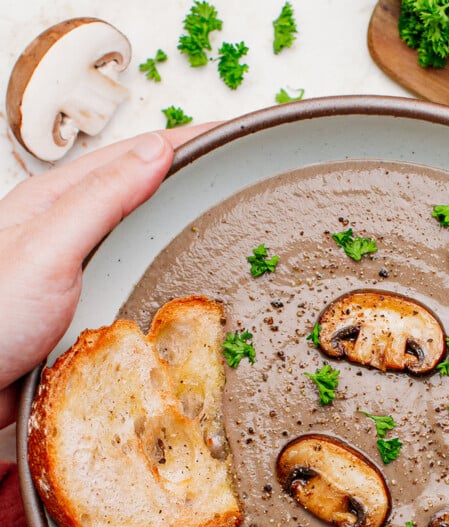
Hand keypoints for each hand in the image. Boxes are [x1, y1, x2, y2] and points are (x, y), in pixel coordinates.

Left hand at [0, 124, 214, 427]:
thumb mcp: (49, 247)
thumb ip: (101, 199)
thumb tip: (156, 152)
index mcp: (57, 200)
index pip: (133, 155)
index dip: (185, 141)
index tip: (230, 133)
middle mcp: (69, 232)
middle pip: (141, 192)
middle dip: (190, 178)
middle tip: (238, 173)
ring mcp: (79, 272)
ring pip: (141, 238)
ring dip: (180, 226)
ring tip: (222, 219)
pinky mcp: (86, 310)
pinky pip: (137, 282)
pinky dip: (167, 275)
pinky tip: (185, 284)